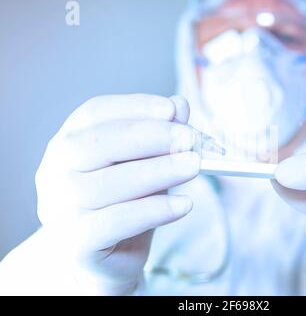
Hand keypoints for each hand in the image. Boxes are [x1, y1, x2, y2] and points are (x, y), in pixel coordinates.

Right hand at [35, 94, 199, 294]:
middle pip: (97, 144)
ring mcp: (60, 208)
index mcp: (68, 142)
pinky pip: (115, 222)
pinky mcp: (76, 243)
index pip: (95, 113)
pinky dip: (154, 210)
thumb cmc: (124, 203)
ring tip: (193, 166)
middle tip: (188, 138)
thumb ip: (160, 135)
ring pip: (106, 184)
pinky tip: (184, 204)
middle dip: (149, 137)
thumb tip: (180, 105)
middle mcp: (55, 171)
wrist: (107, 257)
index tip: (172, 109)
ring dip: (157, 172)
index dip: (134, 107)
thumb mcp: (144, 164)